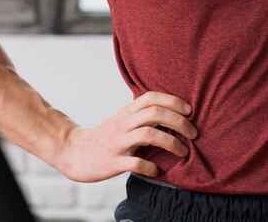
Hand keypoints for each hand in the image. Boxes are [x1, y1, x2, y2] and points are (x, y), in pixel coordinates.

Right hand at [55, 91, 197, 182]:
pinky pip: (137, 163)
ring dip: (171, 143)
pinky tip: (158, 170)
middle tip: (193, 134)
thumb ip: (142, 114)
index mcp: (126, 112)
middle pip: (155, 114)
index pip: (151, 97)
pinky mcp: (113, 162)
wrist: (74, 151)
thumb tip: (173, 113)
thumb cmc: (106, 136)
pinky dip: (152, 167)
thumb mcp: (122, 119)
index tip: (189, 110)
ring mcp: (118, 142)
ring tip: (183, 152)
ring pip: (149, 135)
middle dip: (180, 122)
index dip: (173, 101)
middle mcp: (123, 124)